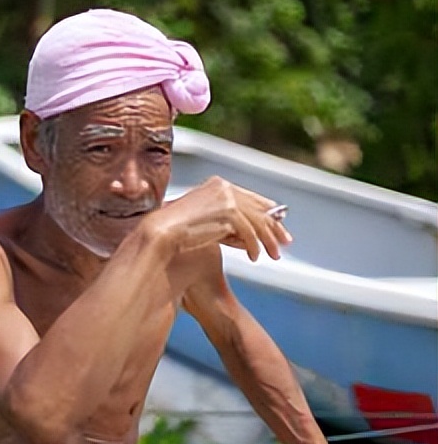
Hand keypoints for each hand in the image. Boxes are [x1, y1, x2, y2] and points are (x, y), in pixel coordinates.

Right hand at [146, 176, 292, 260]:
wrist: (159, 233)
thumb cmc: (174, 233)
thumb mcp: (204, 223)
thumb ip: (226, 224)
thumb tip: (248, 236)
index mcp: (217, 186)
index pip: (250, 198)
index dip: (266, 213)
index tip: (278, 224)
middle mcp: (223, 188)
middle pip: (258, 208)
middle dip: (273, 228)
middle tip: (285, 242)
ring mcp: (226, 198)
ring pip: (257, 221)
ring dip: (268, 240)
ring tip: (274, 256)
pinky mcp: (227, 212)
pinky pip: (248, 232)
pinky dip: (254, 246)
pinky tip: (254, 257)